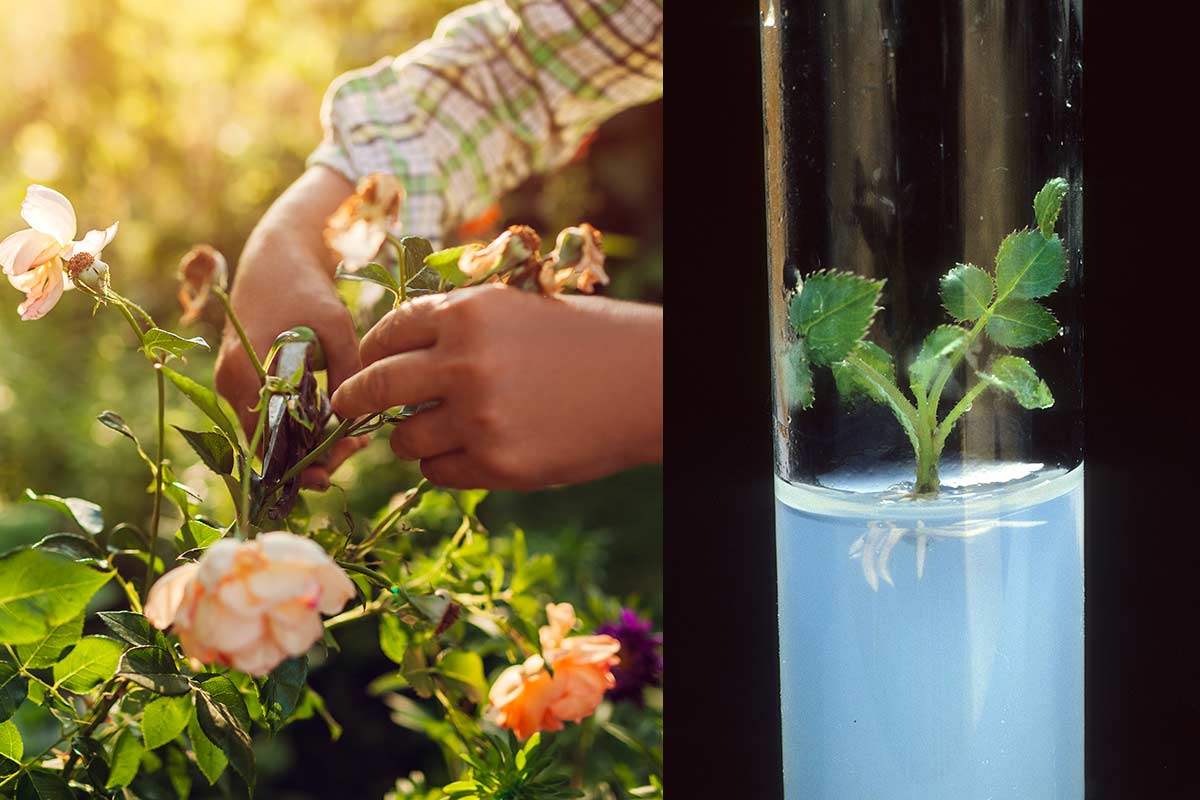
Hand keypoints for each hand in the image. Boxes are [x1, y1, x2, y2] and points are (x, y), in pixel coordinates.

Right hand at [214, 167, 367, 487]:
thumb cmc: (305, 286)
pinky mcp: (245, 382)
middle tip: (358, 446)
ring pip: (270, 436)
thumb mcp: (335, 324)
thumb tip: (354, 419)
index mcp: (243, 373)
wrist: (276, 256)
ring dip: (309, 444)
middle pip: (268, 447)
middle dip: (313, 457)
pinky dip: (300, 427)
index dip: (308, 460)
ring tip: (354, 437)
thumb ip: (346, 370)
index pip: (269, 443)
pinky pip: (270, 418)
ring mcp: (233, 386)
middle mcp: (230, 386)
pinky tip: (337, 422)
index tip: (349, 451)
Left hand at [330, 284, 662, 489]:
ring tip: (439, 432)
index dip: (371, 353)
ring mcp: (478, 417)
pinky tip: (474, 452)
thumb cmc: (582, 340)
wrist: (645, 383)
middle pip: (373, 387)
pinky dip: (445, 465)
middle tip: (345, 408)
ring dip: (410, 437)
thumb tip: (391, 352)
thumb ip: (455, 325)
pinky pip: (438, 472)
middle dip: (353, 400)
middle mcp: (463, 363)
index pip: (386, 334)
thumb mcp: (514, 308)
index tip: (365, 366)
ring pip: (404, 438)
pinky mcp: (497, 464)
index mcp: (465, 313)